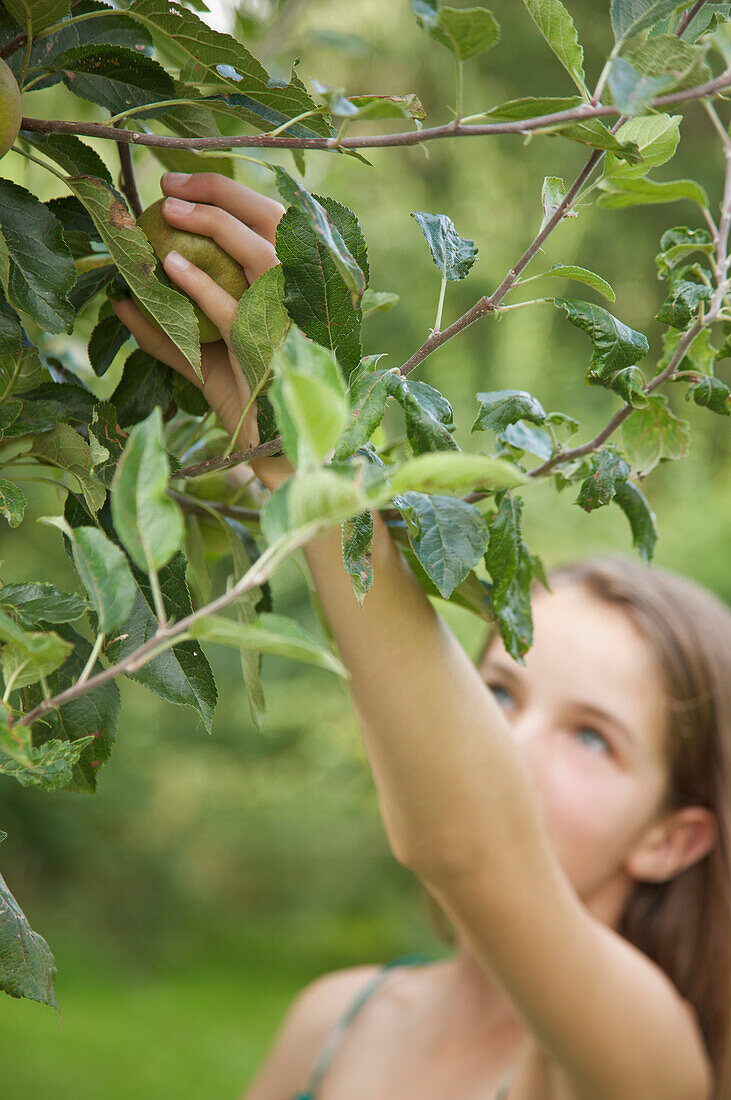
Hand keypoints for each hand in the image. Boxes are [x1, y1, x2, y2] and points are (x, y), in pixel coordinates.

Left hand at [110, 171, 292, 485]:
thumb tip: (121, 300)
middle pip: (272, 220)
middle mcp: (305, 296)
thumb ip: (168, 329)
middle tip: (169, 187)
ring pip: (258, 251)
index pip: (273, 221)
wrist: (276, 449)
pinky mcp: (271, 349)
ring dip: (212, 223)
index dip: (229, 193)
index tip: (180, 185)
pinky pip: (231, 306)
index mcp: (300, 289)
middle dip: (219, 192)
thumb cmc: (249, 400)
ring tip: (169, 213)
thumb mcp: (204, 359)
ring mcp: (291, 320)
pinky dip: (199, 282)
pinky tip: (169, 265)